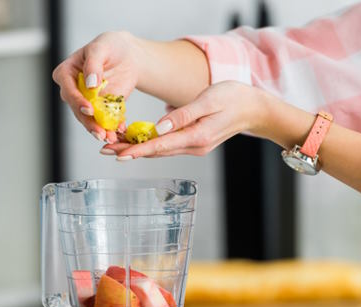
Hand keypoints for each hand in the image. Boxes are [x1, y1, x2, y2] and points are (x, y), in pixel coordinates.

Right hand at [52, 31, 141, 142]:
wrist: (128, 56)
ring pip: (89, 119)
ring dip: (99, 130)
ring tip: (110, 137)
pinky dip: (112, 128)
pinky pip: (104, 121)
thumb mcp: (101, 47)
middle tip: (100, 133)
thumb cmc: (110, 46)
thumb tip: (90, 84)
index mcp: (66, 72)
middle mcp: (73, 90)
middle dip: (89, 122)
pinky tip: (119, 132)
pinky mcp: (101, 109)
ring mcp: (87, 101)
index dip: (77, 100)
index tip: (89, 109)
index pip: (68, 89)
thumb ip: (93, 64)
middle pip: (77, 109)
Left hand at [102, 81, 270, 158]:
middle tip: (105, 149)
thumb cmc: (234, 98)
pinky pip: (169, 145)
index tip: (118, 154)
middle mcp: (194, 146)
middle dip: (130, 151)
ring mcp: (195, 146)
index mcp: (197, 136)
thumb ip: (184, 114)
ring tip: (114, 146)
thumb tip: (160, 126)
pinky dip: (151, 144)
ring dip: (138, 148)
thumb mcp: (209, 99)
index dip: (137, 150)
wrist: (255, 109)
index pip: (160, 146)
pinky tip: (137, 140)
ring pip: (161, 150)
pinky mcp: (195, 142)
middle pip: (156, 151)